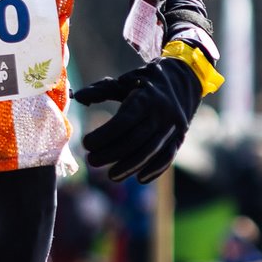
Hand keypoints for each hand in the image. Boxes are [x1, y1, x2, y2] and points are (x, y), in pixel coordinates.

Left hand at [73, 56, 201, 181]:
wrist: (183, 82)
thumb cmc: (145, 82)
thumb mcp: (124, 82)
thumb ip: (101, 90)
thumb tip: (77, 98)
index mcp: (146, 98)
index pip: (124, 121)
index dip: (103, 135)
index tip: (85, 144)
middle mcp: (161, 114)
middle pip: (135, 140)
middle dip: (111, 154)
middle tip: (91, 161)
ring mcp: (173, 128)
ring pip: (151, 152)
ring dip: (129, 167)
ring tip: (111, 176)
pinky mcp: (179, 139)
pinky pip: (167, 158)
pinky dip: (154, 170)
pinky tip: (139, 179)